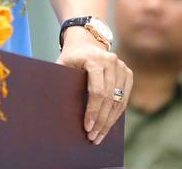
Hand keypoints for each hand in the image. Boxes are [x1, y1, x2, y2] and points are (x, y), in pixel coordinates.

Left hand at [56, 29, 132, 144]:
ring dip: (109, 121)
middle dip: (101, 121)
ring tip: (100, 136)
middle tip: (93, 138)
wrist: (85, 43)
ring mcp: (122, 67)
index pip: (97, 91)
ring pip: (118, 101)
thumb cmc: (70, 58)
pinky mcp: (128, 73)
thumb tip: (54, 109)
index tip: (87, 127)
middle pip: (109, 99)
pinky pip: (124, 99)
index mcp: (94, 59)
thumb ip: (60, 82)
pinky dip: (116, 114)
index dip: (93, 112)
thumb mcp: (62, 65)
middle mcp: (111, 62)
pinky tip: (108, 125)